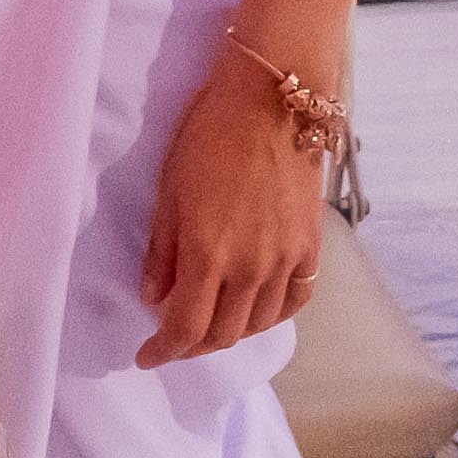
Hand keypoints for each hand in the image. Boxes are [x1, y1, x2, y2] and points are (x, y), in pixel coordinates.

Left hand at [137, 54, 330, 365]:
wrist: (271, 101)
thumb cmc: (209, 137)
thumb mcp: (168, 191)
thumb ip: (161, 252)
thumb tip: (153, 298)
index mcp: (208, 255)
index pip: (185, 329)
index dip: (163, 351)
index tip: (147, 356)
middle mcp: (250, 268)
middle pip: (222, 334)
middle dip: (192, 346)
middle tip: (173, 339)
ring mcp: (285, 260)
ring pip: (258, 324)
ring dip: (230, 331)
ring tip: (210, 321)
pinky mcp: (310, 247)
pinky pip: (295, 301)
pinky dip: (272, 314)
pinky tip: (255, 308)